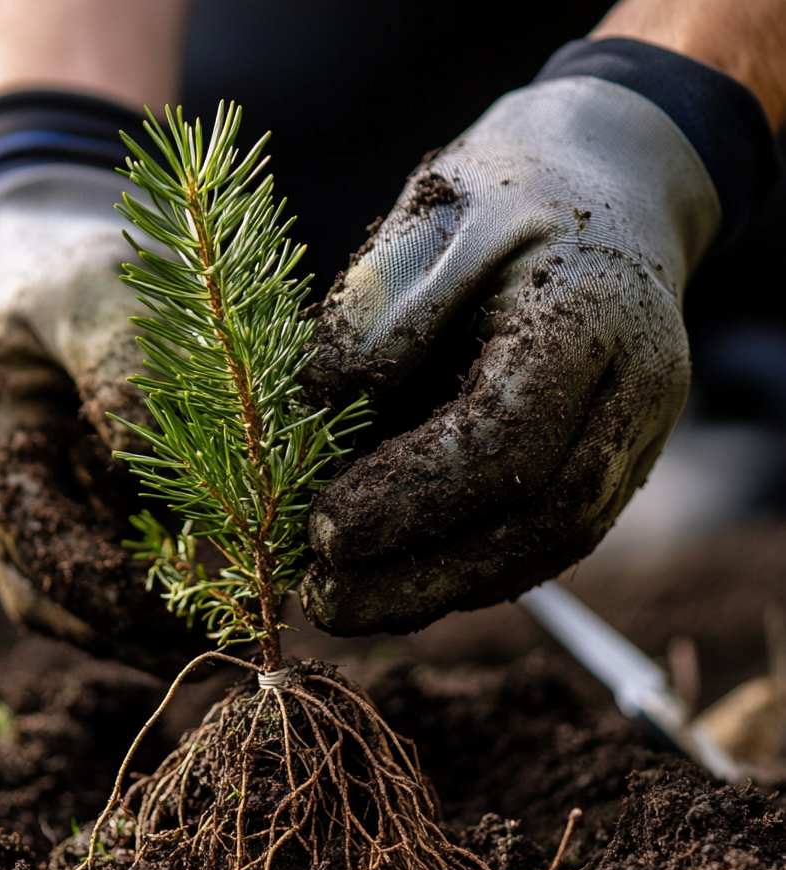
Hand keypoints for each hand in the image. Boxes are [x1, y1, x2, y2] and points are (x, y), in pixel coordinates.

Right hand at [0, 164, 196, 670]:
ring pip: (86, 610)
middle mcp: (5, 499)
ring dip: (154, 632)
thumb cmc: (79, 281)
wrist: (73, 285)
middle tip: (218, 636)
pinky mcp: (92, 530)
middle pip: (48, 597)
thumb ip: (120, 361)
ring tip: (236, 633)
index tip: (168, 597)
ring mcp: (48, 522)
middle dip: (129, 627)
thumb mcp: (97, 295)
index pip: (23, 532)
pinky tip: (232, 603)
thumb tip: (153, 452)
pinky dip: (172, 605)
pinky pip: (124, 588)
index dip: (89, 578)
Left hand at [300, 74, 720, 635]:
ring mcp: (632, 435)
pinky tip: (398, 583)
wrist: (609, 181)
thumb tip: (319, 403)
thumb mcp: (437, 215)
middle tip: (323, 600)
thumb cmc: (511, 190)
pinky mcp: (608, 460)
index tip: (322, 528)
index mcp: (592, 318)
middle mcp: (632, 394)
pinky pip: (541, 536)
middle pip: (538, 519)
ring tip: (346, 605)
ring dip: (440, 589)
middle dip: (423, 574)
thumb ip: (382, 309)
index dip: (412, 493)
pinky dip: (466, 568)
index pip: (506, 435)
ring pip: (545, 546)